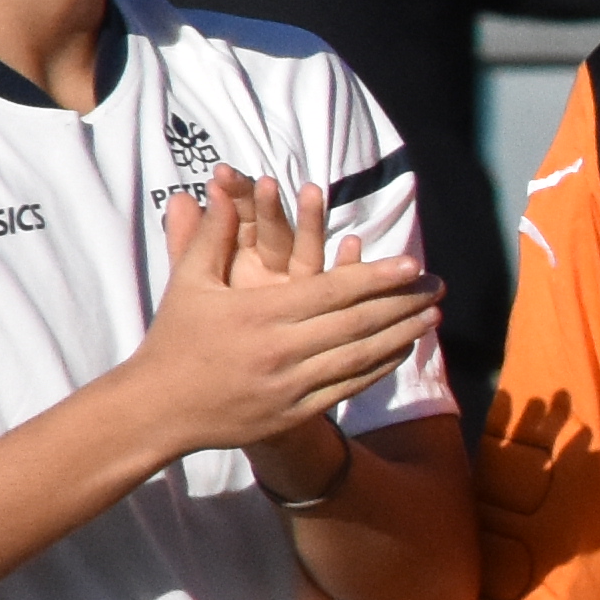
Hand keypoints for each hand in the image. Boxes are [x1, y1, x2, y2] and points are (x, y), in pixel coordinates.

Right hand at [128, 179, 433, 467]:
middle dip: (404, 304)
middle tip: (439, 287)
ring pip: (361, 357)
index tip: (413, 265)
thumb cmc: (176, 338)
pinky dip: (380, 367)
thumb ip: (212, 236)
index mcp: (259, 313)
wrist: (160, 407)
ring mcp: (292, 385)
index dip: (378, 278)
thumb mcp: (189, 282)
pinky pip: (350, 387)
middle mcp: (281, 349)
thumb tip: (220, 187)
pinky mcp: (297, 412)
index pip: (333, 291)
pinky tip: (402, 350)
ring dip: (402, 336)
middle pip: (358, 323)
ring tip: (434, 316)